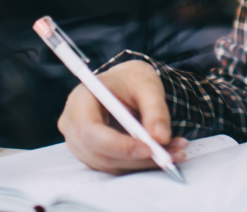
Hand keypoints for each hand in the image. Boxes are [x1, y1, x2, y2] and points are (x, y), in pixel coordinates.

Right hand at [57, 60, 188, 173]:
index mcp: (81, 99)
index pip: (90, 131)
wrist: (125, 83)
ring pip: (110, 164)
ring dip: (142, 163)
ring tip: (173, 151)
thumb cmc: (131, 80)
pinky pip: (114, 166)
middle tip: (169, 155)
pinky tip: (162, 153)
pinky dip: (139, 164)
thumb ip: (155, 110)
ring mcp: (79, 142)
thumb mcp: (148, 85)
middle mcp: (73, 123)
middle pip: (99, 153)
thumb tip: (161, 138)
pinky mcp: (91, 154)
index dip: (118, 145)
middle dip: (136, 158)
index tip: (149, 148)